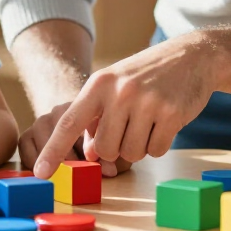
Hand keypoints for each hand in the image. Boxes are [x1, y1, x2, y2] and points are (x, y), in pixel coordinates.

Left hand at [32, 35, 217, 179]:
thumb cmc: (145, 76)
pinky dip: (159, 144)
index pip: (69, 123)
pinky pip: (156, 151)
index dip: (53, 151)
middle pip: (105, 149)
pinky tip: (164, 122)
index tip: (39, 173)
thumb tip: (90, 155)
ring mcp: (147, 102)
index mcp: (98, 84)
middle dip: (115, 148)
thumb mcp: (114, 87)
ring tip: (147, 121)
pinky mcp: (172, 114)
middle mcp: (120, 92)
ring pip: (130, 154)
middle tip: (128, 127)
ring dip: (139, 147)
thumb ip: (97, 119)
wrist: (191, 56)